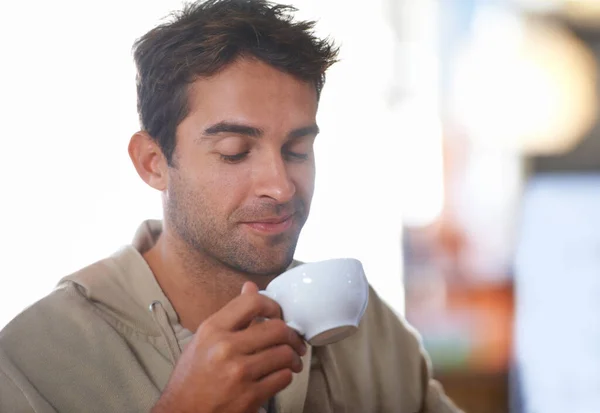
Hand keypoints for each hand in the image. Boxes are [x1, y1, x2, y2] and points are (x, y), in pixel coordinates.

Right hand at [152, 282, 305, 412]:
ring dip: (293, 357)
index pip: (252, 302)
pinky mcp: (250, 397)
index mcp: (213, 330)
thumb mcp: (204, 339)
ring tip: (291, 360)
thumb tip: (250, 288)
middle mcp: (225, 348)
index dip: (273, 305)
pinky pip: (283, 378)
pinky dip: (286, 376)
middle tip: (294, 340)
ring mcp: (239, 373)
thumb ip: (231, 315)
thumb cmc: (191, 379)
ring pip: (284, 354)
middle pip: (277, 329)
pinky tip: (278, 376)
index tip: (278, 314)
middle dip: (292, 335)